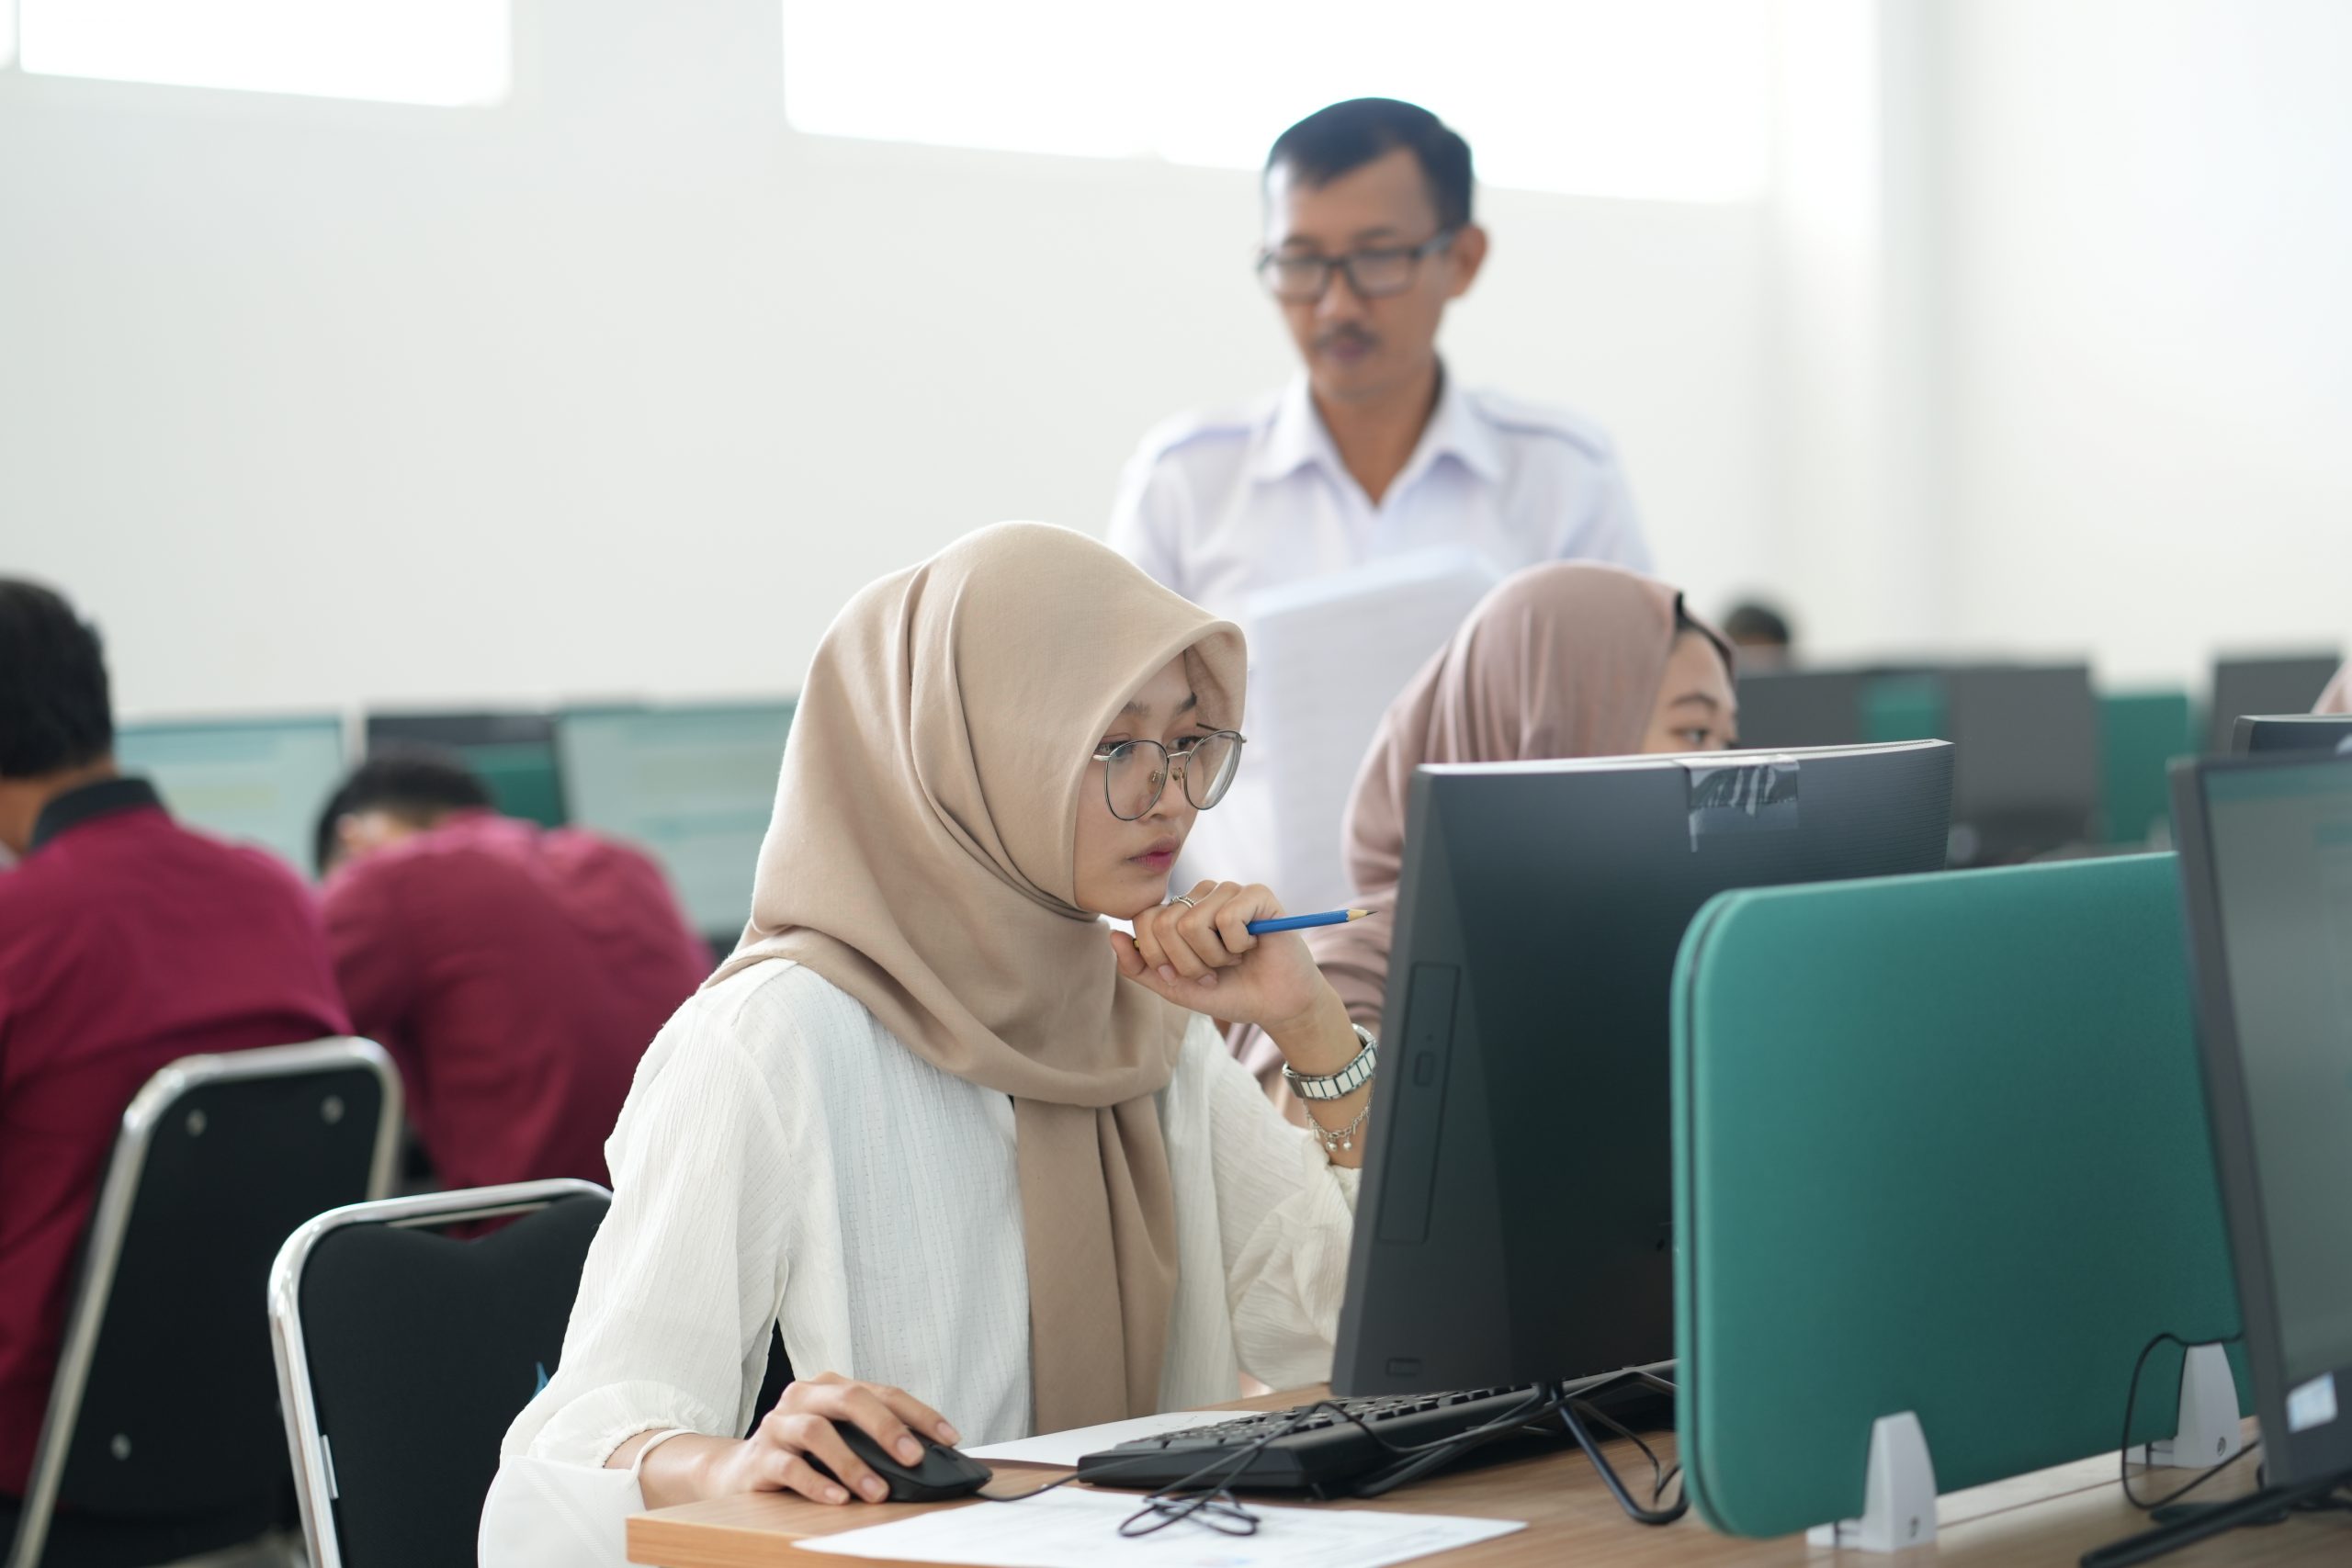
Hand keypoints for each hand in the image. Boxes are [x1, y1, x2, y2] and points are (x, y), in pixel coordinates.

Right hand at [705, 1372, 957, 1504]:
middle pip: (849, 1400)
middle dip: (886, 1428)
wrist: (740, 1472)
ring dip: (852, 1463)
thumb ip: (873, 1440)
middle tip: (914, 1458)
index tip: (950, 1437)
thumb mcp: (840, 1438)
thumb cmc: (803, 1454)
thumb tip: (926, 1459)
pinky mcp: (760, 1457)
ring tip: (877, 1492)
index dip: (919, 1413)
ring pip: (817, 1432)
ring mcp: (779, 1424)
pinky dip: (816, 1483)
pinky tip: (838, 1498)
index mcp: (831, 1387)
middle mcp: (804, 1396)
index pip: (882, 1392)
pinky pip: (789, 1467)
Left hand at [1113, 880, 1333, 1039]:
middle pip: (1167, 924)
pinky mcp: (1257, 894)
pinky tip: (1252, 946)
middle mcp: (1201, 896)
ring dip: (1214, 957)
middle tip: (1214, 971)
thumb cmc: (1227, 992)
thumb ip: (1140, 967)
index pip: (1145, 920)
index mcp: (1179, 912)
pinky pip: (1228, 917)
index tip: (1184, 976)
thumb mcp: (1174, 987)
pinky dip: (1238, 945)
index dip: (1160, 958)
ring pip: (1194, 922)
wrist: (1275, 1004)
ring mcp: (1229, 891)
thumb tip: (1112, 935)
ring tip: (1233, 960)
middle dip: (1189, 963)